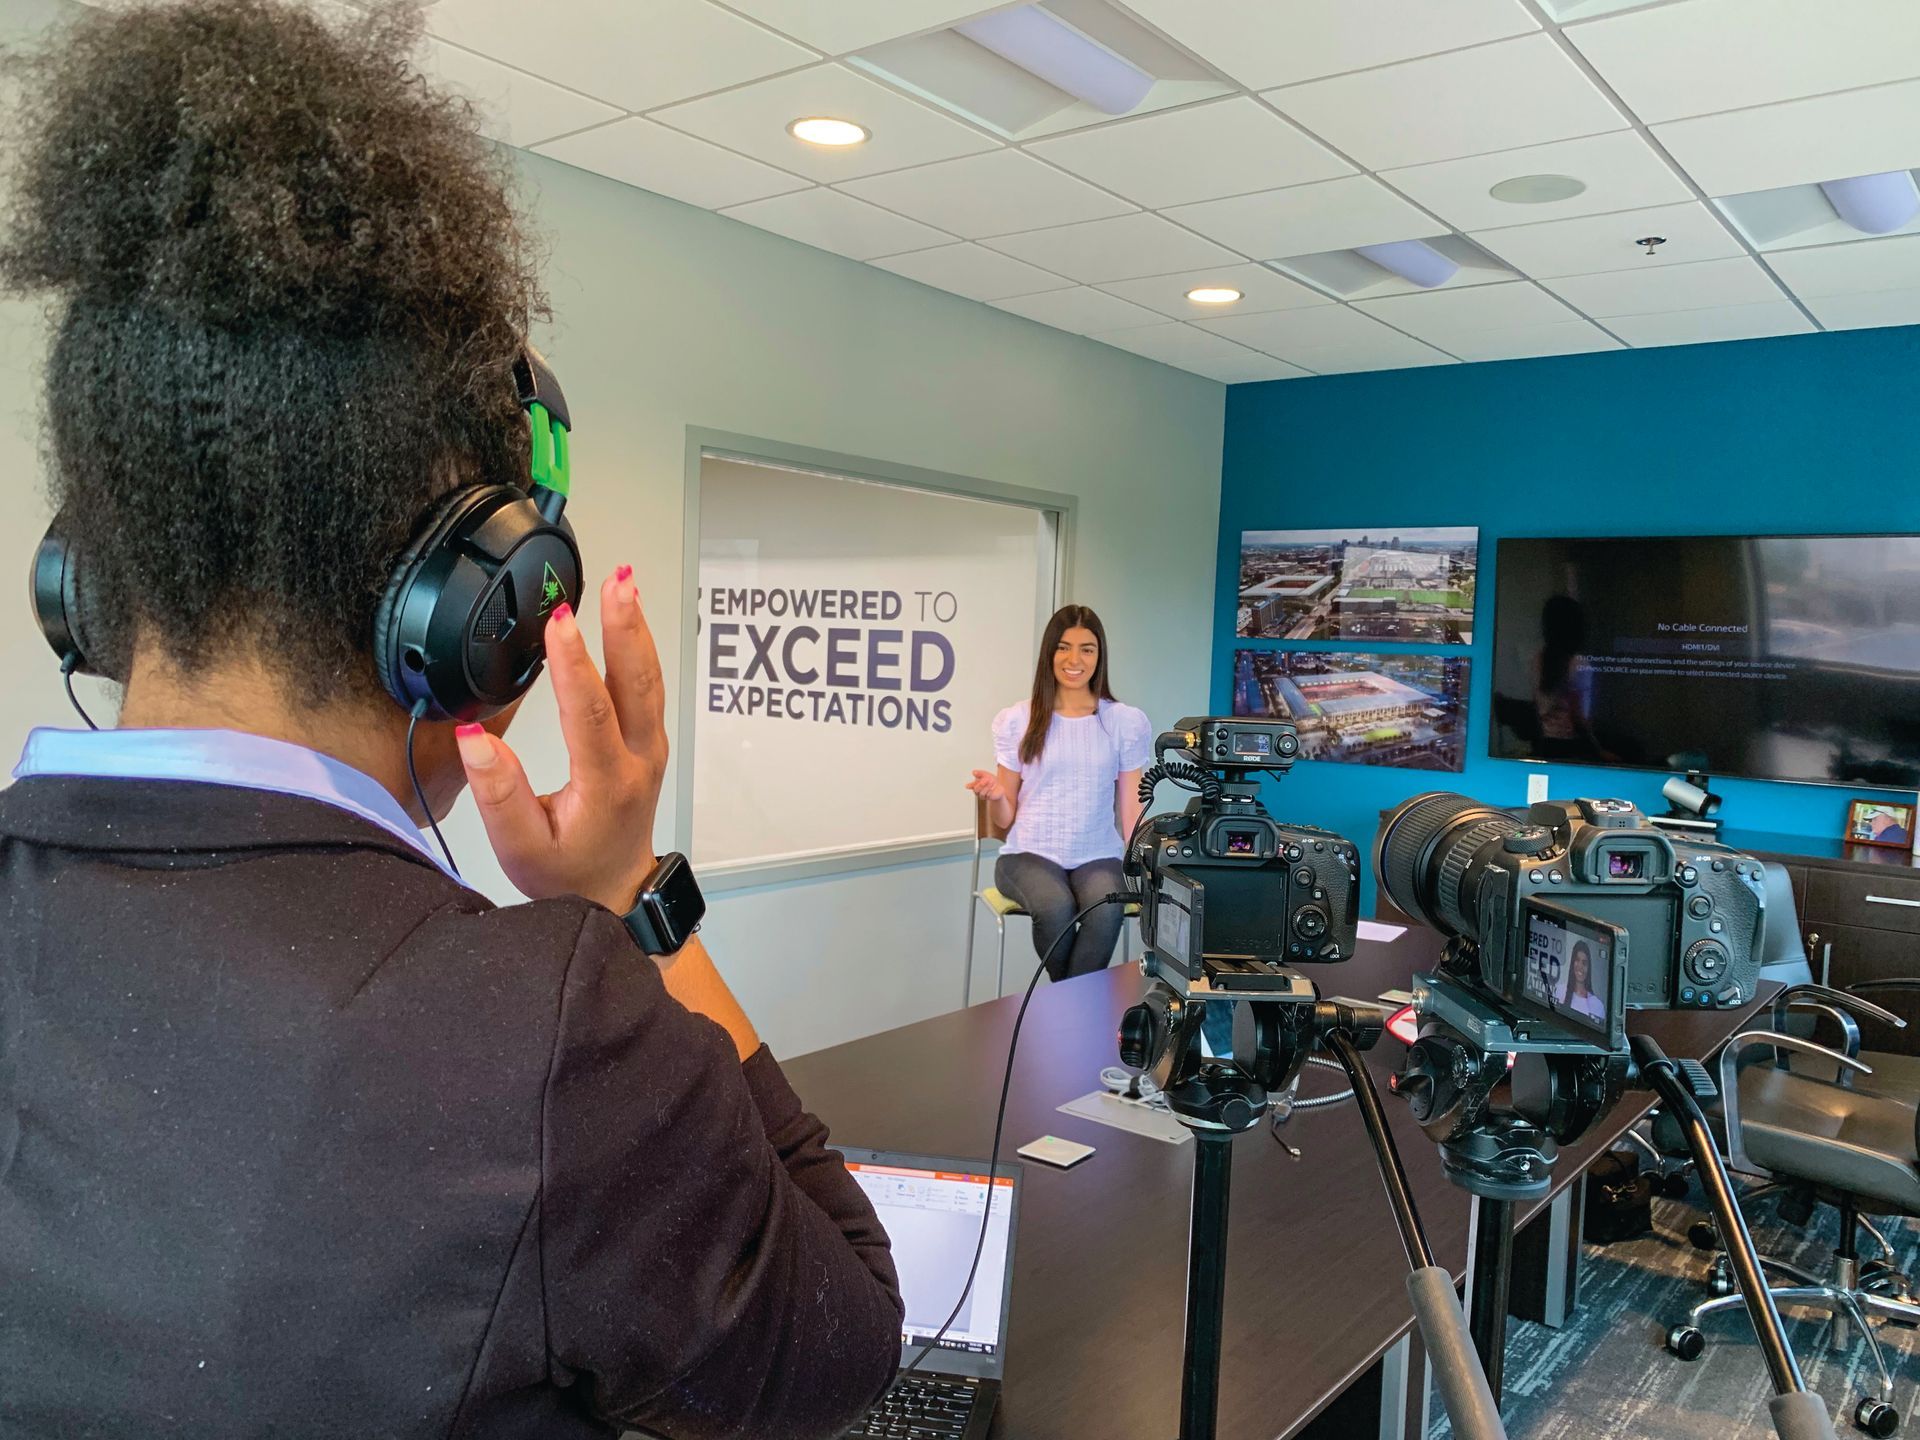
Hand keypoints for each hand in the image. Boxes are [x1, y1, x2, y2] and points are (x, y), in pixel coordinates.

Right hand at [455, 567, 665, 913]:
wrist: (614, 892)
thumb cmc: (568, 874)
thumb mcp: (521, 848)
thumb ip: (498, 794)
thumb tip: (474, 737)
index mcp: (606, 786)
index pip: (590, 716)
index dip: (574, 666)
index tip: (559, 622)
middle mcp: (637, 761)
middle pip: (637, 684)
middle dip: (625, 628)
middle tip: (617, 582)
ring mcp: (649, 748)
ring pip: (648, 679)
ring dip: (636, 629)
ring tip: (623, 583)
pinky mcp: (648, 740)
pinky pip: (647, 686)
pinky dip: (637, 647)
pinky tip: (626, 617)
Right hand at [965, 769, 1005, 803]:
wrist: (1000, 787)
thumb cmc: (992, 781)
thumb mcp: (986, 775)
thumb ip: (980, 773)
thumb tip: (973, 772)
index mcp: (976, 784)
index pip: (971, 785)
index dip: (970, 785)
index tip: (969, 785)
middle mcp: (978, 791)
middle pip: (976, 789)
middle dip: (981, 784)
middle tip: (987, 779)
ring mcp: (982, 795)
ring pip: (982, 793)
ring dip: (987, 787)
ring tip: (992, 782)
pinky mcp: (988, 798)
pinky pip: (987, 795)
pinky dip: (990, 791)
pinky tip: (993, 787)